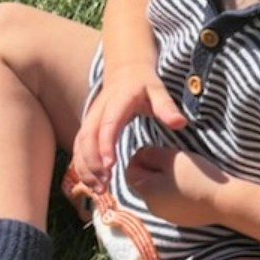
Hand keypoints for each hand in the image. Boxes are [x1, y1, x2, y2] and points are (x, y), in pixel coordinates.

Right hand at [73, 65, 186, 189]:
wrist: (125, 70)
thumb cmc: (144, 83)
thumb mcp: (158, 90)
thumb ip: (167, 107)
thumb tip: (180, 123)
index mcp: (117, 102)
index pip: (107, 125)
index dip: (105, 145)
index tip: (110, 165)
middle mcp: (98, 111)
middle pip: (87, 138)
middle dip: (92, 163)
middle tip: (105, 184)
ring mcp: (90, 119)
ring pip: (80, 145)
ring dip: (85, 168)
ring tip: (98, 190)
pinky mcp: (87, 127)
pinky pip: (79, 148)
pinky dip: (81, 166)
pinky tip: (91, 183)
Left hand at [124, 146, 229, 227]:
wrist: (222, 202)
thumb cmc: (195, 177)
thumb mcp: (172, 158)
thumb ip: (152, 154)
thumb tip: (142, 154)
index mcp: (146, 191)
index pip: (131, 172)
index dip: (140, 158)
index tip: (156, 150)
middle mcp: (151, 207)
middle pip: (144, 183)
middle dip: (153, 169)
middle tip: (171, 159)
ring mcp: (166, 216)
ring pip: (158, 193)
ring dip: (165, 181)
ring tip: (182, 171)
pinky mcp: (180, 219)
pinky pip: (171, 202)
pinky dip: (175, 192)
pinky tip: (190, 185)